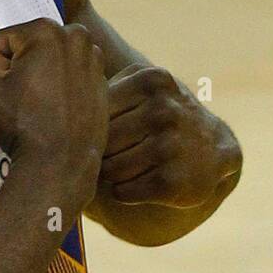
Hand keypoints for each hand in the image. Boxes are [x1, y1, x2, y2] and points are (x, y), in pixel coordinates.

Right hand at [0, 19, 108, 210]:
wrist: (61, 161)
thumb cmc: (23, 123)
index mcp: (46, 30)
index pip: (3, 41)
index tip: (8, 90)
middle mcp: (76, 36)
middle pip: (31, 46)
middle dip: (23, 66)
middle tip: (23, 97)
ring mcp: (94, 58)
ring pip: (52, 59)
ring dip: (43, 74)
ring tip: (41, 103)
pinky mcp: (103, 80)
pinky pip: (71, 75)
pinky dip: (62, 86)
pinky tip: (58, 108)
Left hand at [99, 64, 234, 207]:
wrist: (213, 150)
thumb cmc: (161, 115)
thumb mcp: (143, 85)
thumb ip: (104, 81)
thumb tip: (59, 89)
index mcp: (151, 80)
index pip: (96, 110)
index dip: (94, 124)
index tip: (107, 128)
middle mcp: (164, 111)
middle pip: (101, 140)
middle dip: (102, 151)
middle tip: (116, 151)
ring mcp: (170, 147)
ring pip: (109, 168)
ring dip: (111, 173)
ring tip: (129, 165)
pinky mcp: (172, 183)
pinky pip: (122, 192)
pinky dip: (123, 191)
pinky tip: (140, 181)